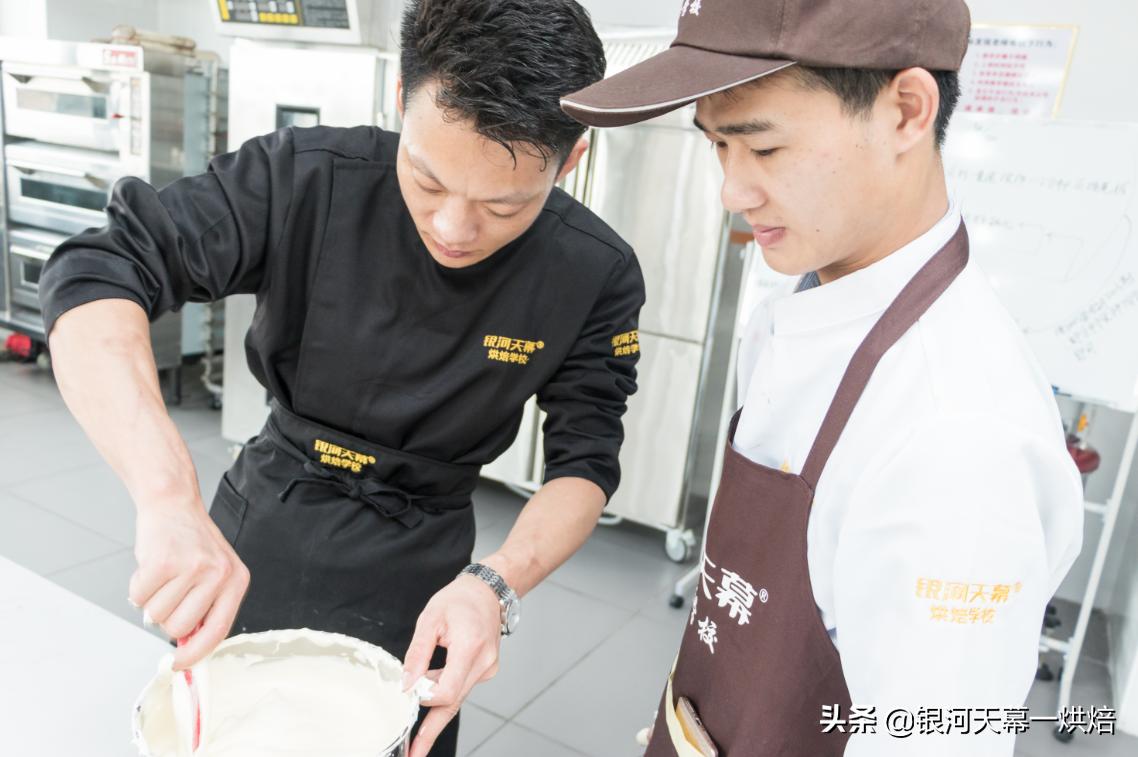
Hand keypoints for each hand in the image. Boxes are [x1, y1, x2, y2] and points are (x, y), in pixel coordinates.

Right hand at [129, 494, 249, 669]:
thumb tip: (187, 647)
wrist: (173, 504)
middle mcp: (219, 574)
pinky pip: (138, 597)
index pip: (218, 631)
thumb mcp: (213, 573)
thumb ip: (206, 608)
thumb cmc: (190, 542)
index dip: (196, 653)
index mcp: (237, 581)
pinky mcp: (164, 562)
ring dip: (150, 600)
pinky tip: (149, 566)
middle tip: (169, 592)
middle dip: (166, 617)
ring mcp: (192, 567)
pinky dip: (137, 587)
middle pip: (179, 627)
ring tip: (162, 575)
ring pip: (157, 614)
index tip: (179, 664)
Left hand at [402, 575, 502, 756]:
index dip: (425, 698)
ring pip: (456, 697)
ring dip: (434, 705)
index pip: (447, 691)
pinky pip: (460, 687)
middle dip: (431, 731)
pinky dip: (443, 689)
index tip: (407, 695)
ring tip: (415, 711)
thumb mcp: (430, 619)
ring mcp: (487, 670)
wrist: (488, 592)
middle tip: (414, 753)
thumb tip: (407, 684)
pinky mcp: (485, 671)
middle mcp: (483, 664)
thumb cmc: (459, 600)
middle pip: (453, 705)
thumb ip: (417, 654)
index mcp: (470, 648)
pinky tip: (432, 681)